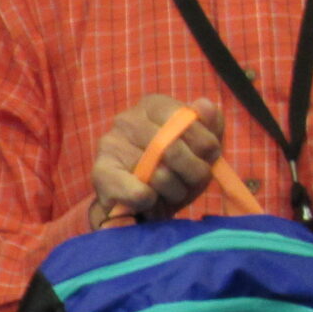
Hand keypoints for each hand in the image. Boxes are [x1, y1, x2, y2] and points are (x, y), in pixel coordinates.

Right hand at [91, 95, 223, 223]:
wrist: (141, 206)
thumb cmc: (175, 171)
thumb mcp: (201, 149)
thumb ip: (211, 124)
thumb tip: (204, 106)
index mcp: (152, 105)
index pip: (185, 118)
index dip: (204, 143)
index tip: (210, 157)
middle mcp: (127, 119)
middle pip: (173, 148)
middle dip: (194, 171)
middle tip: (194, 181)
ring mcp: (111, 145)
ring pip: (160, 175)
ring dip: (175, 191)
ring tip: (171, 193)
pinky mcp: (101, 172)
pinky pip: (140, 193)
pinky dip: (153, 203)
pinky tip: (151, 201)